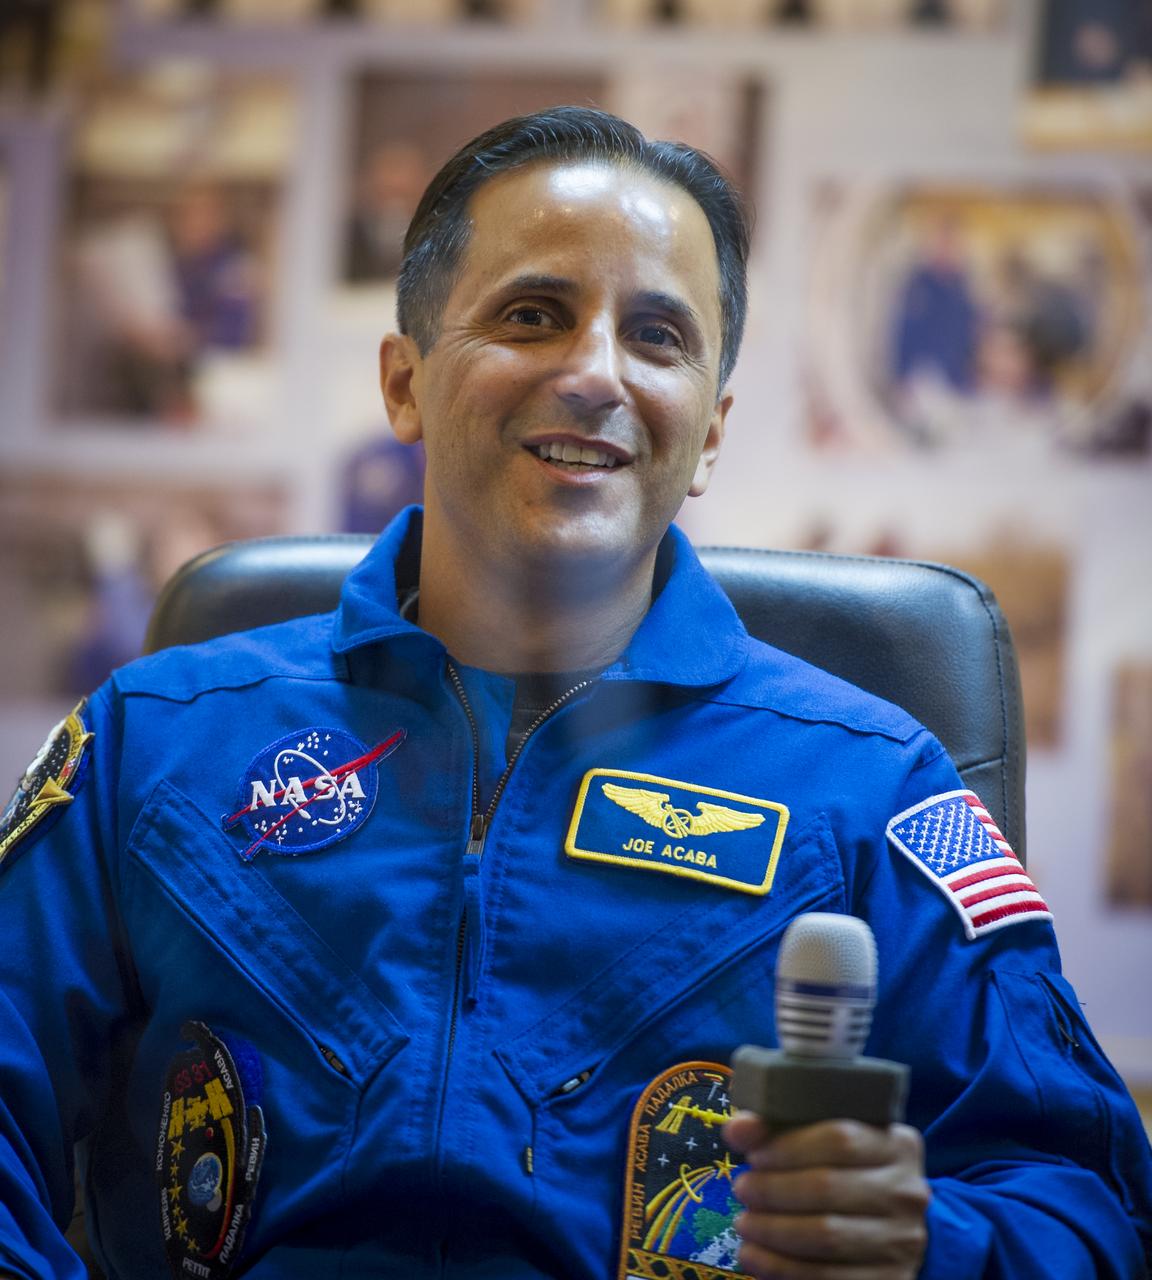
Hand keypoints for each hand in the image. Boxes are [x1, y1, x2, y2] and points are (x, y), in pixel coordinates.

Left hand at [723, 1112, 929, 1278]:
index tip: (754, 1156)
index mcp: (896, 1145)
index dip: (788, 1147)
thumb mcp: (820, 1139)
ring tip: (744, 1223)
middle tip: (742, 1189)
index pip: (839, 1138)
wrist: (888, 1228)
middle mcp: (907, 1192)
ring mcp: (903, 1242)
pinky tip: (753, 1256)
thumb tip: (738, 1129)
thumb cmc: (844, 1171)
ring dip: (772, 1232)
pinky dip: (780, 1268)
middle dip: (773, 1190)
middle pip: (828, 1187)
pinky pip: (827, 1278)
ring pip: (826, 1237)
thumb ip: (777, 1127)